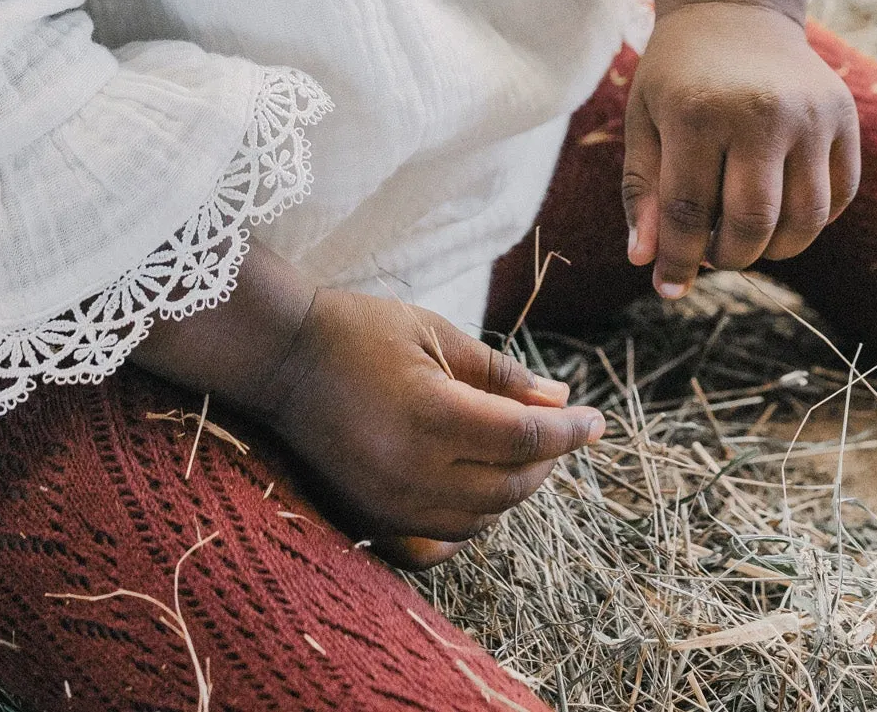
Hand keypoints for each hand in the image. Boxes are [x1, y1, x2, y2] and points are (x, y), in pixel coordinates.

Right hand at [260, 288, 603, 559]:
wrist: (280, 358)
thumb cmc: (359, 331)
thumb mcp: (435, 333)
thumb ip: (500, 374)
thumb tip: (560, 401)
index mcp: (434, 417)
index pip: (526, 436)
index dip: (569, 430)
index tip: (596, 420)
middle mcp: (415, 472)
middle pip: (510, 485)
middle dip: (546, 460)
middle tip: (561, 431)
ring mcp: (391, 504)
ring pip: (480, 519)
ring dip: (512, 491)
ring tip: (521, 453)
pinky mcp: (371, 519)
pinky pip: (439, 544)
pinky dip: (470, 523)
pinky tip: (476, 491)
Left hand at [623, 0, 859, 295]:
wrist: (736, 8)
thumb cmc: (680, 71)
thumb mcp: (643, 118)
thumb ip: (642, 189)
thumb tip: (645, 262)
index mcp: (698, 110)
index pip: (687, 212)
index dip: (676, 260)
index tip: (668, 288)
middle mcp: (760, 111)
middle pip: (752, 225)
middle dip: (728, 257)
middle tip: (713, 253)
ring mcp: (810, 113)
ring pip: (804, 221)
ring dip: (773, 248)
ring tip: (745, 234)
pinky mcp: (844, 115)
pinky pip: (839, 197)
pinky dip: (811, 220)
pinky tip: (782, 206)